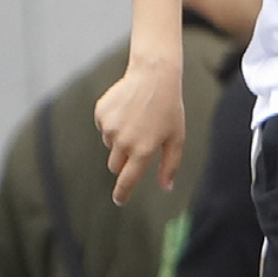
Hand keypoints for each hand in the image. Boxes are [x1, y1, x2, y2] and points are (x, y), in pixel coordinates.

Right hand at [93, 62, 183, 203]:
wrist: (153, 76)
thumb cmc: (169, 108)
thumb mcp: (176, 137)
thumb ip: (170, 165)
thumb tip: (166, 187)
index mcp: (142, 150)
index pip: (127, 180)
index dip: (122, 193)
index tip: (120, 201)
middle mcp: (123, 141)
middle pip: (115, 165)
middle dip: (124, 161)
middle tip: (140, 141)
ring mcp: (109, 127)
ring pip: (110, 145)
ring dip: (120, 139)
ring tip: (138, 118)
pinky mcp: (101, 114)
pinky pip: (104, 127)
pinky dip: (113, 123)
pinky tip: (127, 109)